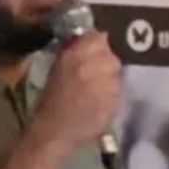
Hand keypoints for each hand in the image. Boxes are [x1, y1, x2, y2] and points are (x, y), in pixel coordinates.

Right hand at [28, 31, 121, 154]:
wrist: (53, 132)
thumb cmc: (50, 98)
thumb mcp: (58, 66)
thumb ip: (75, 49)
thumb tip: (86, 37)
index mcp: (78, 55)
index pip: (97, 37)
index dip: (94, 43)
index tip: (90, 49)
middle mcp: (97, 66)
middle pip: (110, 55)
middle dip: (104, 60)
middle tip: (94, 69)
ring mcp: (109, 85)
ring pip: (116, 73)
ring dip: (109, 76)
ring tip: (97, 86)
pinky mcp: (115, 102)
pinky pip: (118, 90)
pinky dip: (111, 92)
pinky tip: (100, 99)